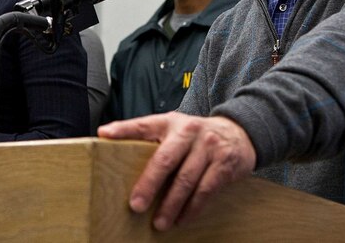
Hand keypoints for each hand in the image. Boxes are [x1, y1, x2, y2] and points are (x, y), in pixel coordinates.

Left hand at [98, 113, 255, 230]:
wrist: (239, 132)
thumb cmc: (196, 137)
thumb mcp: (175, 130)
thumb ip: (151, 139)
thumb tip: (112, 149)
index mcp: (170, 122)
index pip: (143, 124)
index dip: (123, 129)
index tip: (104, 135)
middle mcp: (189, 131)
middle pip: (165, 160)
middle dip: (149, 184)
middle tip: (135, 206)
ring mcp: (208, 146)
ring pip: (186, 180)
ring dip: (171, 205)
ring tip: (159, 223)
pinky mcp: (224, 163)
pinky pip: (205, 190)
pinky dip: (192, 208)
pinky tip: (182, 219)